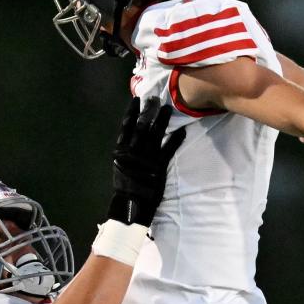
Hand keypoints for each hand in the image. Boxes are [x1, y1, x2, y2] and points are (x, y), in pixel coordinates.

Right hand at [107, 97, 185, 225]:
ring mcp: (146, 159)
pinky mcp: (158, 167)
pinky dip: (175, 140)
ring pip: (154, 134)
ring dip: (162, 120)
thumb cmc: (126, 185)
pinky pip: (168, 150)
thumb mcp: (120, 166)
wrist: (131, 205)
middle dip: (148, 110)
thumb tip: (130, 136)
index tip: (136, 99)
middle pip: (141, 125)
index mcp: (121, 150)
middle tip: (154, 98)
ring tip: (167, 108)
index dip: (131, 111)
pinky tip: (182, 131)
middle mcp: (132, 151)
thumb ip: (125, 151)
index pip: (126, 126)